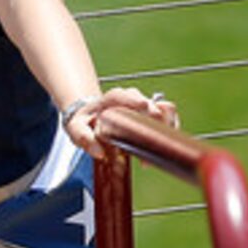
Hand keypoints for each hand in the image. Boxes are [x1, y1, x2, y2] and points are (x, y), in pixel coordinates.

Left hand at [63, 87, 178, 154]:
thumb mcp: (76, 128)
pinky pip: (169, 116)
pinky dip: (170, 128)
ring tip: (160, 145)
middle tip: (153, 139)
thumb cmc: (85, 121)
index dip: (136, 101)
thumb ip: (84, 138)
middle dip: (154, 121)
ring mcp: (144, 104)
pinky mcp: (153, 113)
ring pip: (164, 108)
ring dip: (166, 126)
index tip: (145, 107)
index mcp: (112, 98)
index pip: (124, 95)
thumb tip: (98, 152)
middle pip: (149, 103)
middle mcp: (131, 98)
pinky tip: (165, 144)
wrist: (92, 116)